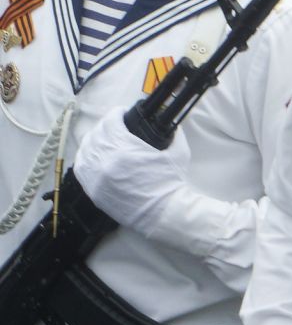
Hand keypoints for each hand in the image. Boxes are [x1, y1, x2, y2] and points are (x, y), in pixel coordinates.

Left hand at [72, 111, 187, 236]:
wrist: (162, 212)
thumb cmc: (171, 181)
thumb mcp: (178, 152)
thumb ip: (173, 133)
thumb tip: (168, 122)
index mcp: (125, 148)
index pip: (110, 121)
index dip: (116, 113)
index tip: (123, 112)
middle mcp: (104, 160)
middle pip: (96, 132)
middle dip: (106, 124)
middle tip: (116, 124)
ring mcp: (95, 176)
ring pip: (84, 148)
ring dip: (93, 139)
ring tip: (103, 138)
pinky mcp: (92, 189)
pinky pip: (80, 166)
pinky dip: (85, 156)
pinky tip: (93, 154)